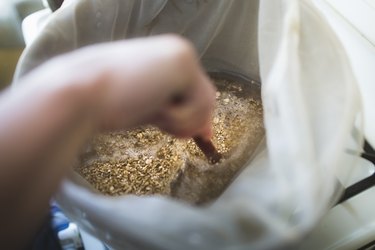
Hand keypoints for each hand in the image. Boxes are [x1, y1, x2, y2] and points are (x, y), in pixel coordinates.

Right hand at [62, 35, 215, 138]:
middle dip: (192, 121)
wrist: (81, 93)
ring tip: (151, 112)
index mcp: (169, 57)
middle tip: (163, 122)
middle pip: (208, 98)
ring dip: (180, 122)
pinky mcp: (182, 66)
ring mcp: (182, 56)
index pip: (199, 91)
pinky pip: (196, 106)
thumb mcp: (151, 106)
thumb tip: (206, 131)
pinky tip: (152, 106)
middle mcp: (180, 51)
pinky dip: (176, 118)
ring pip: (205, 106)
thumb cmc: (108, 103)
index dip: (200, 117)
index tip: (202, 137)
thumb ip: (177, 111)